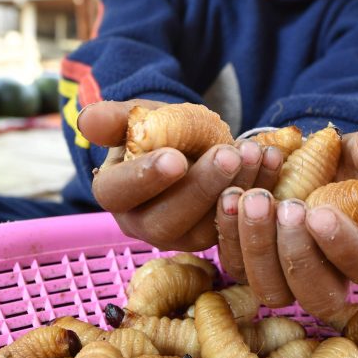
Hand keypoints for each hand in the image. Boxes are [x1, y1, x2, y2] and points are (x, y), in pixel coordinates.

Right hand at [78, 100, 283, 251]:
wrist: (190, 144)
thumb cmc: (156, 130)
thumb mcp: (136, 117)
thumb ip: (113, 119)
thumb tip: (86, 119)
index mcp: (115, 194)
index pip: (121, 193)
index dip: (147, 177)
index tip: (175, 158)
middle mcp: (141, 225)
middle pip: (167, 219)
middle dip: (201, 187)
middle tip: (229, 155)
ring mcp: (179, 238)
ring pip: (205, 226)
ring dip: (235, 188)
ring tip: (255, 152)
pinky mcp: (213, 240)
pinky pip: (235, 225)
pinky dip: (256, 190)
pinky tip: (271, 161)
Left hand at [215, 120, 357, 320]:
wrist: (289, 166)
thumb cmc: (331, 165)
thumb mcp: (354, 152)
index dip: (343, 244)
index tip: (318, 212)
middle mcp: (327, 280)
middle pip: (317, 295)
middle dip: (297, 252)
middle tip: (284, 206)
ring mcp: (284, 280)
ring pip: (271, 288)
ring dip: (257, 244)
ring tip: (251, 197)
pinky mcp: (248, 269)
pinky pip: (235, 267)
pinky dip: (229, 233)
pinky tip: (228, 197)